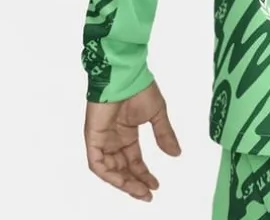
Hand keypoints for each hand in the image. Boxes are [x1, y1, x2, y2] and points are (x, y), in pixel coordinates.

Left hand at [84, 79, 181, 201]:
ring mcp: (102, 139)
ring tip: (139, 191)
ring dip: (123, 182)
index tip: (156, 185)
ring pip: (109, 170)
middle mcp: (114, 139)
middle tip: (148, 194)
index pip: (134, 160)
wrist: (125, 75)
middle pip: (122, 168)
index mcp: (127, 133)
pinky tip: (123, 180)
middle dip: (134, 183)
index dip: (144, 174)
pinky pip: (97, 163)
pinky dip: (109, 174)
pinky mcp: (93, 138)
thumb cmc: (140, 88)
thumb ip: (164, 134)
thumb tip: (176, 154)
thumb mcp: (157, 114)